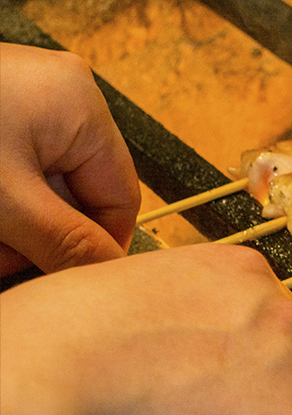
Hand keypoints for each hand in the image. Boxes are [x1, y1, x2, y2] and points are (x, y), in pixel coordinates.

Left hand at [0, 43, 140, 275]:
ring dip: (15, 226)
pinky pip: (16, 171)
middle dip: (40, 236)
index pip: (120, 198)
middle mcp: (63, 98)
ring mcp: (29, 101)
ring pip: (42, 188)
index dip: (96, 246)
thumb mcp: (5, 203)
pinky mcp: (1, 111)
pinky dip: (0, 203)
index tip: (65, 280)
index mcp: (82, 108)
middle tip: (2, 261)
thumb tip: (107, 275)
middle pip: (77, 194)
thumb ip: (64, 243)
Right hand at [0, 244, 291, 414]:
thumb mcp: (136, 291)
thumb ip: (187, 313)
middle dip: (249, 405)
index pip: (264, 329)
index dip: (228, 368)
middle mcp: (282, 316)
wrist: (38, 398)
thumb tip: (193, 348)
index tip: (196, 387)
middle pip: (286, 374)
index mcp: (244, 274)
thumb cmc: (54, 348)